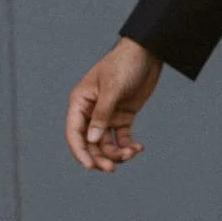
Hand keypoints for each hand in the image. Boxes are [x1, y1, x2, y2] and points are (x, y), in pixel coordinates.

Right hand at [65, 38, 162, 172]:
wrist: (147, 52)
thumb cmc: (124, 64)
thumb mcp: (112, 88)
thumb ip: (102, 115)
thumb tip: (92, 140)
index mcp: (80, 102)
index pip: (74, 132)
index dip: (80, 151)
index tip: (90, 166)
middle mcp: (91, 111)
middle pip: (90, 143)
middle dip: (100, 157)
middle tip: (113, 168)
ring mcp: (107, 115)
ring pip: (106, 144)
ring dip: (117, 153)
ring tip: (131, 153)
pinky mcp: (123, 117)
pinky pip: (122, 138)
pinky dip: (128, 146)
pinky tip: (138, 148)